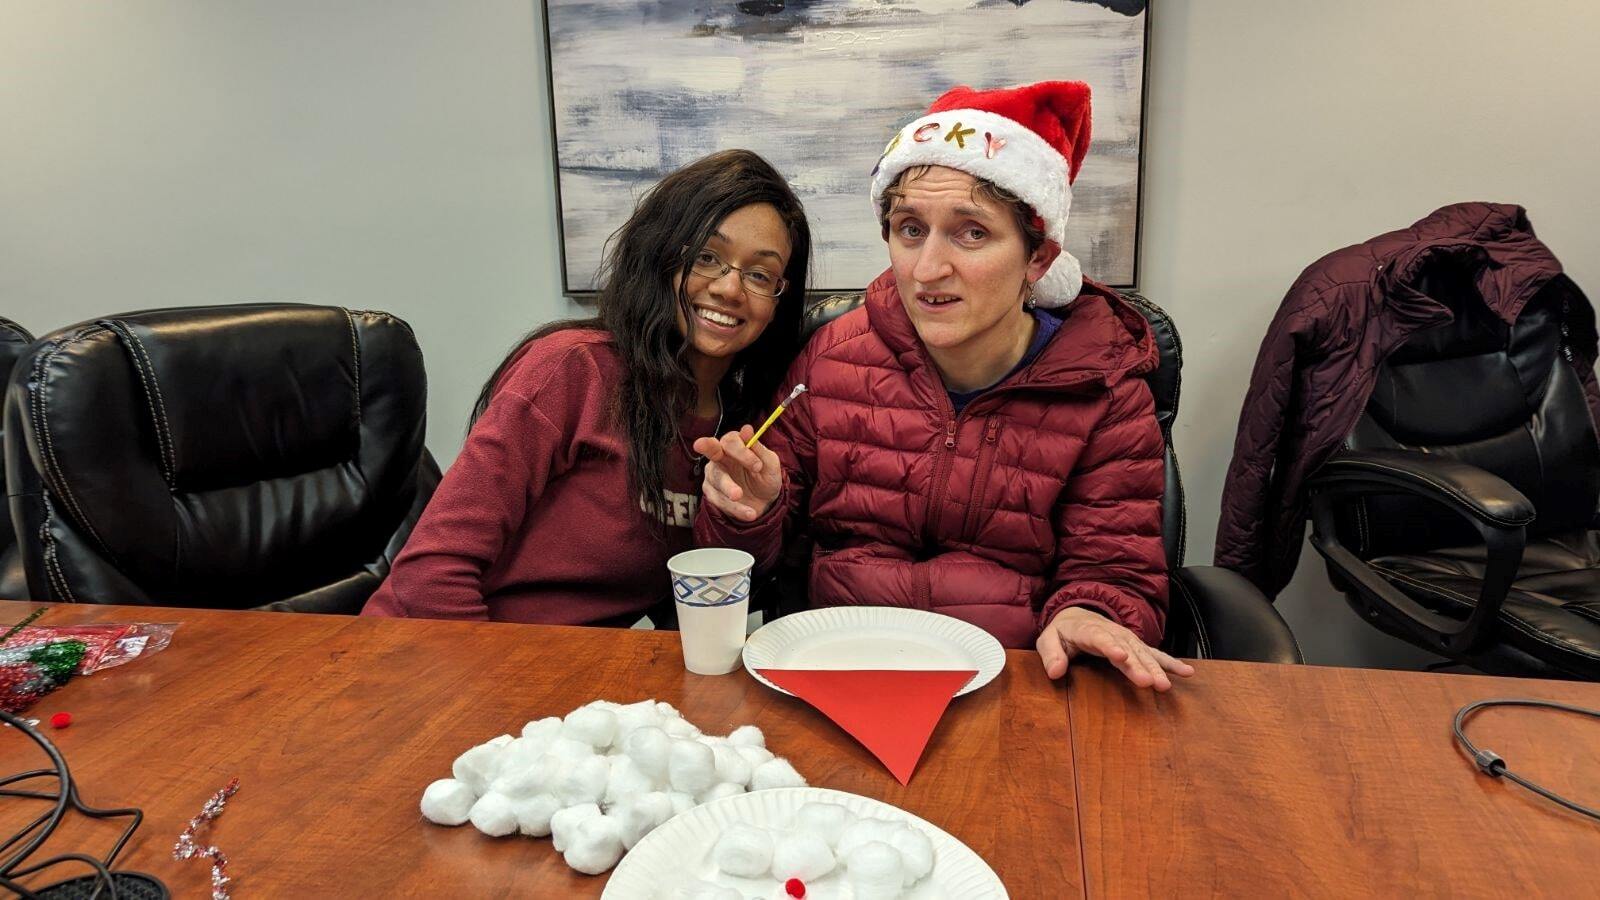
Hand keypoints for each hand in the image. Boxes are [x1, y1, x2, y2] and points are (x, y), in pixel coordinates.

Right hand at [694, 425, 781, 521]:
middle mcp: (719, 457)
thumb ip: (758, 448)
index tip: (757, 466)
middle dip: (718, 460)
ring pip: (716, 479)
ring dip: (730, 490)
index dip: (741, 451)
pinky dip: (736, 508)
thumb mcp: (770, 464)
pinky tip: (749, 513)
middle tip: (732, 482)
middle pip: (712, 453)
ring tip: (742, 498)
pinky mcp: (711, 493)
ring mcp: (713, 475)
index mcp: (734, 446)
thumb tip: (747, 429)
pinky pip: (719, 500)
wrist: (765, 502)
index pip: (729, 440)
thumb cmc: (766, 477)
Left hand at [1036, 607, 1194, 689]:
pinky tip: (1187, 672)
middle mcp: (1112, 633)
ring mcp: (1127, 639)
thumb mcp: (1048, 640)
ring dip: (1156, 669)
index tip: (1121, 657)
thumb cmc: (1063, 632)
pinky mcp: (1136, 646)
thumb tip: (1055, 672)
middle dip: (1139, 665)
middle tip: (1150, 682)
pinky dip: (1171, 663)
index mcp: (1088, 630)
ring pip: (1143, 653)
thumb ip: (1051, 655)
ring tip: (1165, 685)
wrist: (1078, 615)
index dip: (1110, 647)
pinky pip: (1155, 654)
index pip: (1100, 638)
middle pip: (1127, 649)